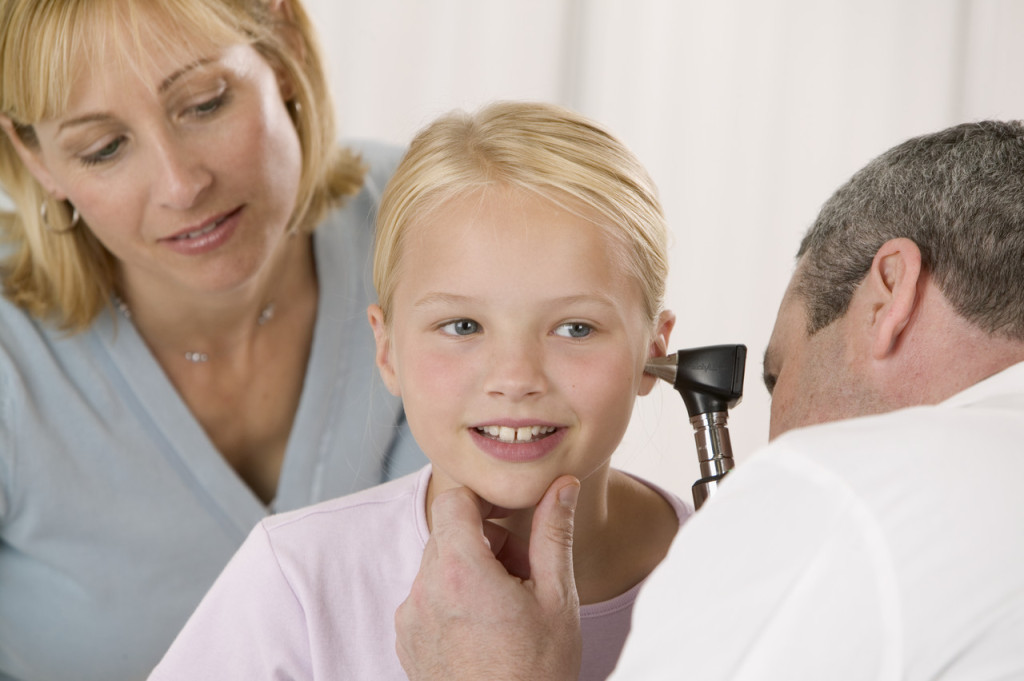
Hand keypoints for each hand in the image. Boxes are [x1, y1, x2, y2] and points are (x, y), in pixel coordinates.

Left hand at [395, 475, 582, 680]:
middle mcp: (424, 589)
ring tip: (507, 607)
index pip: (454, 499)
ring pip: (439, 564)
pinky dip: (454, 598)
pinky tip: (485, 629)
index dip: (484, 501)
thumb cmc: (536, 673)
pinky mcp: (406, 640)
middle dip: (486, 540)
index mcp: (459, 571)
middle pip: (448, 532)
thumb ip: (553, 533)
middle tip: (523, 574)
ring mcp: (410, 617)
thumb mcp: (557, 597)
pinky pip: (427, 597)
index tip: (511, 519)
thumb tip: (562, 485)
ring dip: (471, 569)